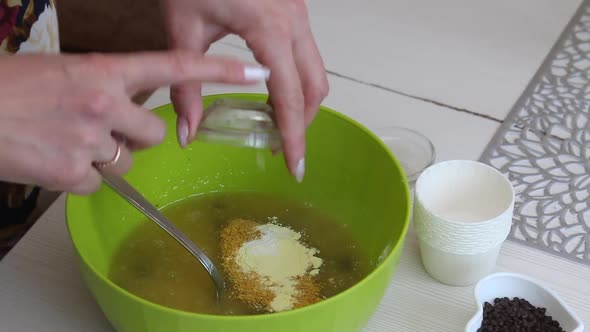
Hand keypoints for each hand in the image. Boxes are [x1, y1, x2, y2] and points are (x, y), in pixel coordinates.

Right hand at [0, 51, 267, 193]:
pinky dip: (79, 178)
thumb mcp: (66, 72)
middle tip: (101, 129)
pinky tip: (53, 160)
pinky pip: (97, 184)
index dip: (219, 68)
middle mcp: (105, 103)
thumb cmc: (9, 87)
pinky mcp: (71, 173)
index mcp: (104, 69)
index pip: (176, 66)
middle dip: (136, 136)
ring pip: (127, 161)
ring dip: (106, 158)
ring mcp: (90, 140)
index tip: (255, 70)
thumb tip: (125, 111)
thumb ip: (105, 87)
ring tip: (66, 142)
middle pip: (155, 133)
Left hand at [161, 0, 329, 181]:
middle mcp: (294, 23)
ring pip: (317, 71)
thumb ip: (187, 85)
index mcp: (269, 29)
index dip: (294, 135)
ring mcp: (299, 15)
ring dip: (303, 102)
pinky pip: (308, 55)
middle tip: (281, 148)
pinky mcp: (295, 10)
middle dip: (302, 123)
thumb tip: (186, 133)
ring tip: (275, 124)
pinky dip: (297, 81)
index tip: (295, 166)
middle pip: (315, 87)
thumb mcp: (184, 28)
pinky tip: (273, 92)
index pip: (289, 96)